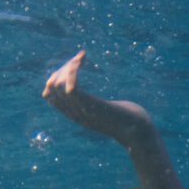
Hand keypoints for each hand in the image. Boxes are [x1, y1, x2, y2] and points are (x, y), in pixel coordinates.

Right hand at [43, 51, 157, 152]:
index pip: (49, 95)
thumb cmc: (126, 118)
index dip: (57, 76)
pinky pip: (71, 89)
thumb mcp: (105, 109)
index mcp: (74, 114)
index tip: (74, 64)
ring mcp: (82, 111)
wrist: (139, 130)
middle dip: (63, 68)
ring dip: (68, 67)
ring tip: (81, 58)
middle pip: (52, 87)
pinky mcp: (93, 107)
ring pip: (58, 85)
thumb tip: (85, 94)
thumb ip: (93, 103)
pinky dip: (72, 72)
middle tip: (80, 58)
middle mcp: (74, 114)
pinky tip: (81, 62)